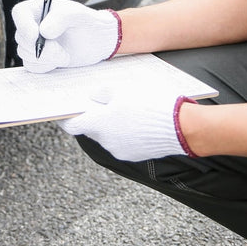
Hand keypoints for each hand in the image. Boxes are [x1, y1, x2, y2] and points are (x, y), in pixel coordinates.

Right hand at [12, 0, 119, 72]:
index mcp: (39, 9)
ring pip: (24, 53)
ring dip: (46, 58)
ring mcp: (34, 42)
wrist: (97, 41)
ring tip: (64, 54)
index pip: (20, 13)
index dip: (23, 25)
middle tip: (59, 49)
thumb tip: (43, 31)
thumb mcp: (78, 14)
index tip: (35, 35)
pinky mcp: (38, 58)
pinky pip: (31, 66)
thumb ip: (61, 17)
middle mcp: (33, 24)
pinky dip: (45, 66)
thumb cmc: (87, 23)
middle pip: (21, 37)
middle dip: (40, 47)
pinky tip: (60, 60)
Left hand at [58, 90, 195, 161]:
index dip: (66, 118)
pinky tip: (137, 122)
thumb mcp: (125, 90)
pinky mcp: (133, 155)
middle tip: (100, 103)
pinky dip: (124, 133)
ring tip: (126, 110)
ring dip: (111, 125)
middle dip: (93, 118)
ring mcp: (120, 150)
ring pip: (107, 136)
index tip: (64, 111)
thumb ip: (104, 94)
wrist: (182, 127)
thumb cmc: (152, 104)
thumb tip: (94, 98)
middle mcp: (106, 141)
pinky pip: (121, 143)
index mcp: (100, 124)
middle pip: (91, 129)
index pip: (72, 126)